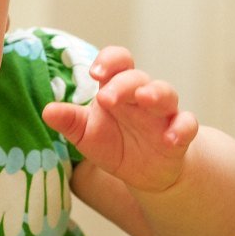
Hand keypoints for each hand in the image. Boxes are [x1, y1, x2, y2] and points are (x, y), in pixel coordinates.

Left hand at [42, 46, 198, 192]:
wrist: (143, 174)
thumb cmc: (115, 145)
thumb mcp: (87, 135)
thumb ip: (69, 121)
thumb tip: (47, 111)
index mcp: (118, 89)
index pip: (117, 62)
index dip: (108, 61)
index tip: (94, 73)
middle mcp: (142, 96)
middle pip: (137, 78)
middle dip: (123, 84)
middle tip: (106, 98)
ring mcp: (163, 113)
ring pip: (165, 93)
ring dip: (156, 93)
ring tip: (145, 99)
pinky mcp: (180, 133)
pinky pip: (187, 124)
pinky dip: (181, 128)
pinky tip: (170, 138)